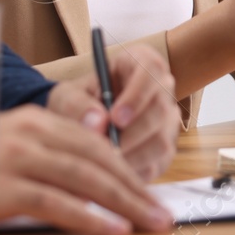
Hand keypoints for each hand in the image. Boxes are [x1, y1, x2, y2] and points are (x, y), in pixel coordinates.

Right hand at [0, 104, 173, 234]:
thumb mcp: (8, 148)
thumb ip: (45, 156)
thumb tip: (92, 183)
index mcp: (34, 120)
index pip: (94, 143)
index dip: (127, 168)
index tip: (150, 192)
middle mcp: (30, 134)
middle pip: (97, 159)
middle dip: (136, 188)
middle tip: (163, 213)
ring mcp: (17, 159)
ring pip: (85, 179)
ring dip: (125, 203)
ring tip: (150, 222)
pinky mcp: (4, 188)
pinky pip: (58, 203)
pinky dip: (90, 218)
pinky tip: (114, 230)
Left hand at [47, 45, 178, 180]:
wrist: (81, 126)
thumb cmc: (76, 104)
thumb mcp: (66, 97)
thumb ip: (76, 104)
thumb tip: (98, 123)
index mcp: (140, 63)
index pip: (151, 70)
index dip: (137, 95)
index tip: (116, 119)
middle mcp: (161, 90)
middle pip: (160, 110)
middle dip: (131, 134)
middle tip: (105, 149)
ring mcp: (167, 121)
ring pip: (161, 141)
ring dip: (131, 155)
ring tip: (103, 162)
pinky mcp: (165, 149)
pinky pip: (157, 164)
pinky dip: (134, 170)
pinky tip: (111, 170)